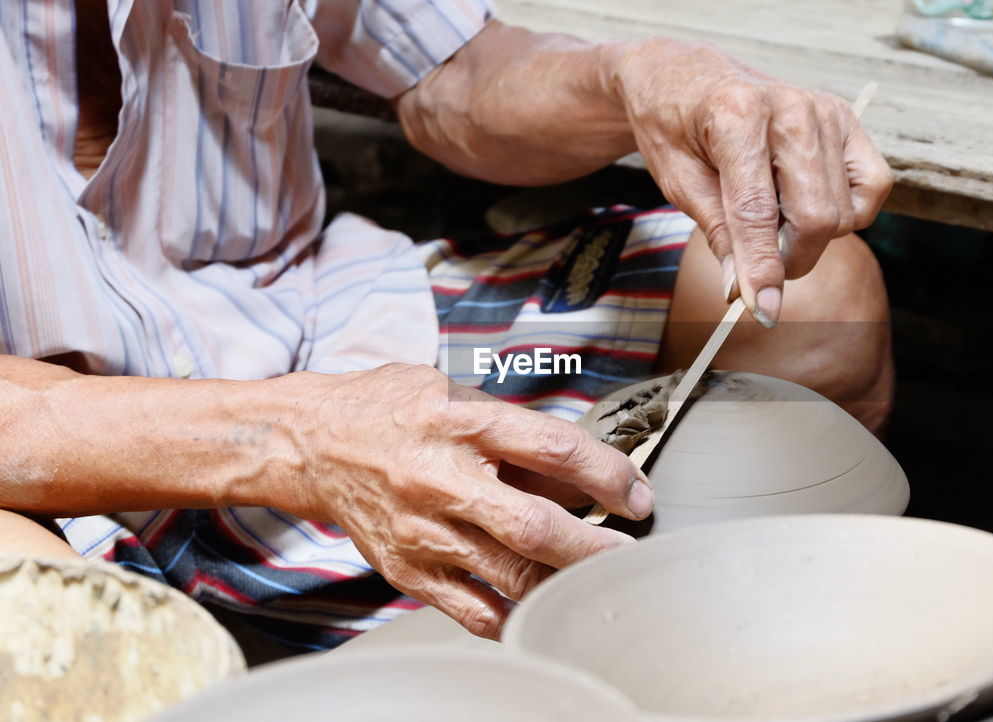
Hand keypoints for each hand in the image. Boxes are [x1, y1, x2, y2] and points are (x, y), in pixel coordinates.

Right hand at [288, 364, 649, 638]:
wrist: (314, 442)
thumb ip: (516, 433)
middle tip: (628, 549)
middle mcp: (441, 478)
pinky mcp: (408, 570)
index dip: (607, 474)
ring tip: (597, 578)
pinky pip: (474, 611)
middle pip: (534, 525)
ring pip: (511, 574)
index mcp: (461, 422)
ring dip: (566, 581)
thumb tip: (583, 473)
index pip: (552, 450)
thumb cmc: (391, 410)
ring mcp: (423, 530)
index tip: (636, 492)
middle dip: (595, 545)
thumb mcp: (456, 393)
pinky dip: (517, 616)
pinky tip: (544, 605)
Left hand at [606, 39, 893, 325]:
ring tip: (773, 215)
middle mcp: (791, 108)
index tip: (764, 311)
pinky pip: (872, 188)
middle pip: (816, 217)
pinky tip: (810, 205)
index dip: (762, 269)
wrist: (688, 79)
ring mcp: (826, 112)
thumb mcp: (678, 182)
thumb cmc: (677, 129)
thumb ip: (718, 234)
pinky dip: (849, 212)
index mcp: (737, 115)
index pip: (757, 212)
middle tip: (760, 264)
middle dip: (790, 260)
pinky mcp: (848, 121)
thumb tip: (746, 291)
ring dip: (810, 236)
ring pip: (843, 212)